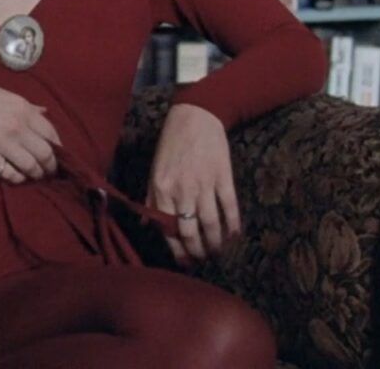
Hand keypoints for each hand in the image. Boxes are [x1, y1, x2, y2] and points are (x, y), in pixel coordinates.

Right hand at [0, 76, 59, 182]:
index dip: (58, 147)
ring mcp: (3, 143)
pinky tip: (17, 177)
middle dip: (51, 166)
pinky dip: (18, 179)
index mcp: (23, 109)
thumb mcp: (3, 94)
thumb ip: (26, 106)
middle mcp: (17, 126)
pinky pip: (11, 174)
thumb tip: (44, 112)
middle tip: (49, 171)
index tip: (56, 154)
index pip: (52, 133)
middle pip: (46, 154)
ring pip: (31, 167)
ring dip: (36, 174)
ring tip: (35, 176)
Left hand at [147, 103, 240, 265]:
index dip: (177, 250)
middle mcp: (182, 190)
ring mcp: (204, 184)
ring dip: (215, 244)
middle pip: (190, 231)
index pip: (167, 229)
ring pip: (211, 224)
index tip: (184, 262)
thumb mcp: (154, 170)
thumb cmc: (171, 144)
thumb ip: (150, 198)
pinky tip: (234, 236)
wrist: (195, 117)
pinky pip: (229, 207)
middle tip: (203, 260)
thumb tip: (145, 223)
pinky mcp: (223, 177)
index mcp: (161, 189)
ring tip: (218, 252)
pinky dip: (233, 225)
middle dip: (197, 252)